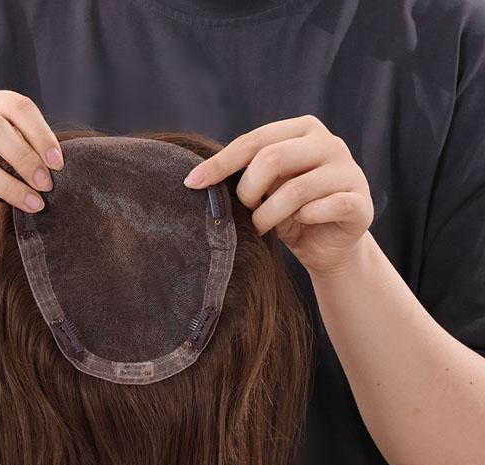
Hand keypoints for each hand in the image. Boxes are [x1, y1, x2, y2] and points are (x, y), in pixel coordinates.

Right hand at [0, 90, 63, 232]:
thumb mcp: (13, 153)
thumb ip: (30, 148)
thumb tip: (58, 165)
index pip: (15, 106)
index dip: (40, 133)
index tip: (59, 164)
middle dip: (23, 156)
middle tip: (46, 184)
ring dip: (9, 186)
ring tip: (34, 204)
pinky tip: (5, 216)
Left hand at [183, 115, 374, 277]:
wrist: (326, 245)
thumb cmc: (286, 211)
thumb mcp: (261, 187)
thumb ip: (242, 173)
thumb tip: (196, 178)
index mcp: (303, 130)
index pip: (255, 140)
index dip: (221, 162)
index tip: (191, 183)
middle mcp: (330, 143)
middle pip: (273, 158)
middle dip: (247, 191)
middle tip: (244, 211)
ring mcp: (349, 170)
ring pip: (295, 190)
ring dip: (268, 215)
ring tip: (261, 226)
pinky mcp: (360, 202)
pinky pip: (324, 208)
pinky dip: (303, 220)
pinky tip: (297, 225)